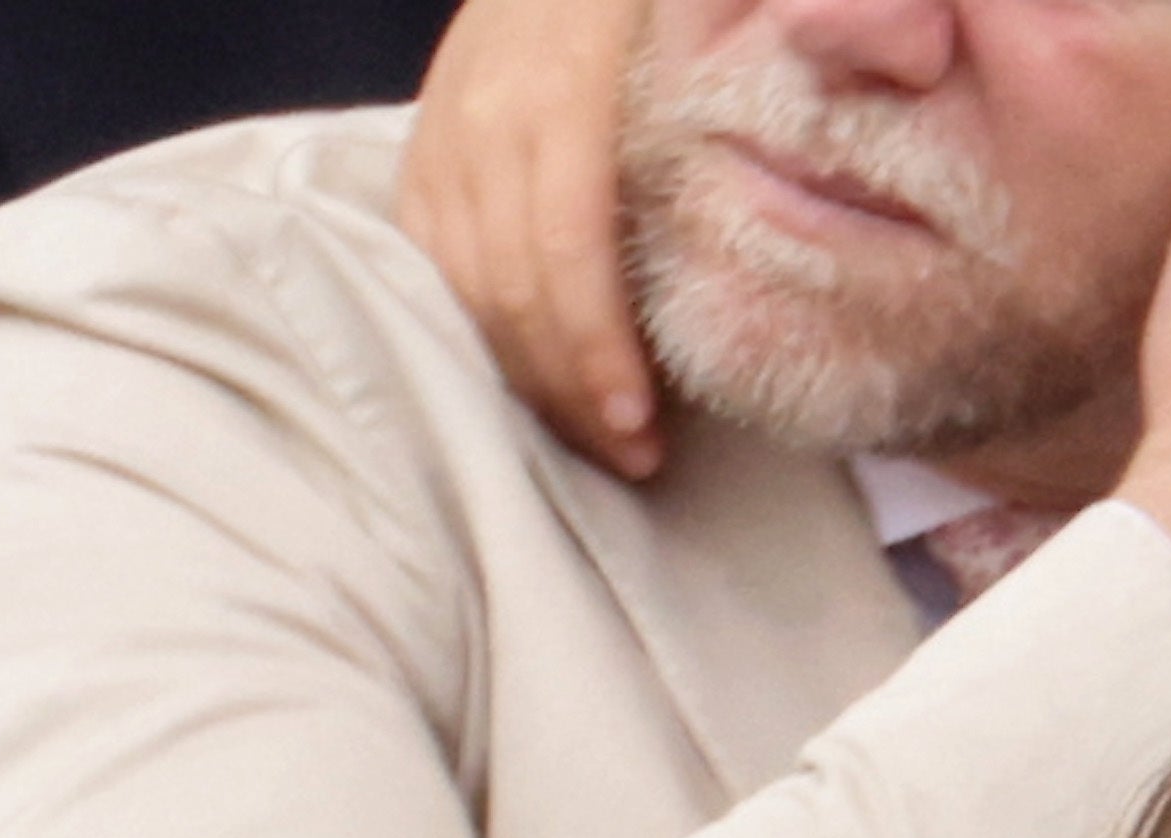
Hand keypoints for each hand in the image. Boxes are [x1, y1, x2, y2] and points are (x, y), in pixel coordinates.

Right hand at [398, 0, 662, 479]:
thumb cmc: (651, 13)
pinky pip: (428, 260)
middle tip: (631, 459)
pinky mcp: (420, 153)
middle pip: (513, 282)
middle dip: (569, 388)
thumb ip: (707, 139)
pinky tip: (522, 383)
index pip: (566, 246)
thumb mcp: (687, 48)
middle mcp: (487, 116)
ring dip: (525, 378)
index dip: (595, 347)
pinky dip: (472, 331)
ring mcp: (443, 136)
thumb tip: (750, 252)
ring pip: (464, 283)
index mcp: (561, 91)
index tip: (639, 425)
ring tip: (588, 438)